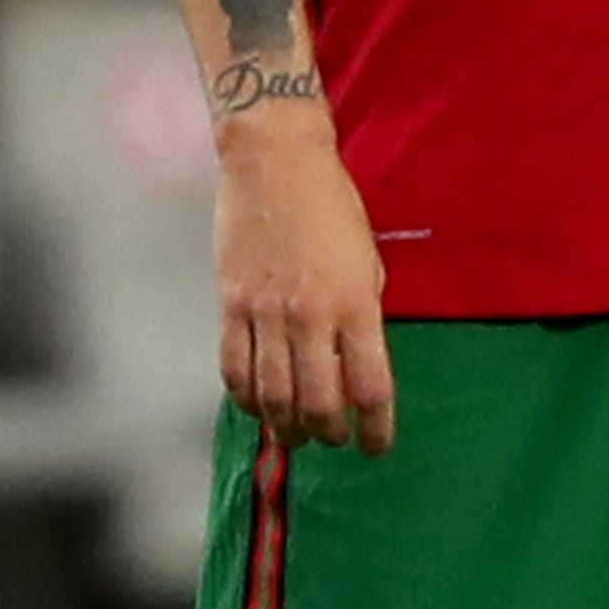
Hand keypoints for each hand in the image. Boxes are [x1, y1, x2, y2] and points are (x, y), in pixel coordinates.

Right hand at [214, 111, 393, 453]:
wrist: (276, 161)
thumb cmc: (333, 206)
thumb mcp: (369, 259)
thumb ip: (363, 313)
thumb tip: (356, 364)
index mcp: (356, 302)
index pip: (370, 387)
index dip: (377, 428)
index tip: (379, 446)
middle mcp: (310, 315)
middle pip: (319, 404)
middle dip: (331, 434)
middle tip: (338, 439)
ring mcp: (265, 312)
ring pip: (273, 397)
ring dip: (289, 428)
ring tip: (300, 435)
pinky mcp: (230, 305)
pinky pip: (234, 370)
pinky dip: (248, 400)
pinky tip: (261, 406)